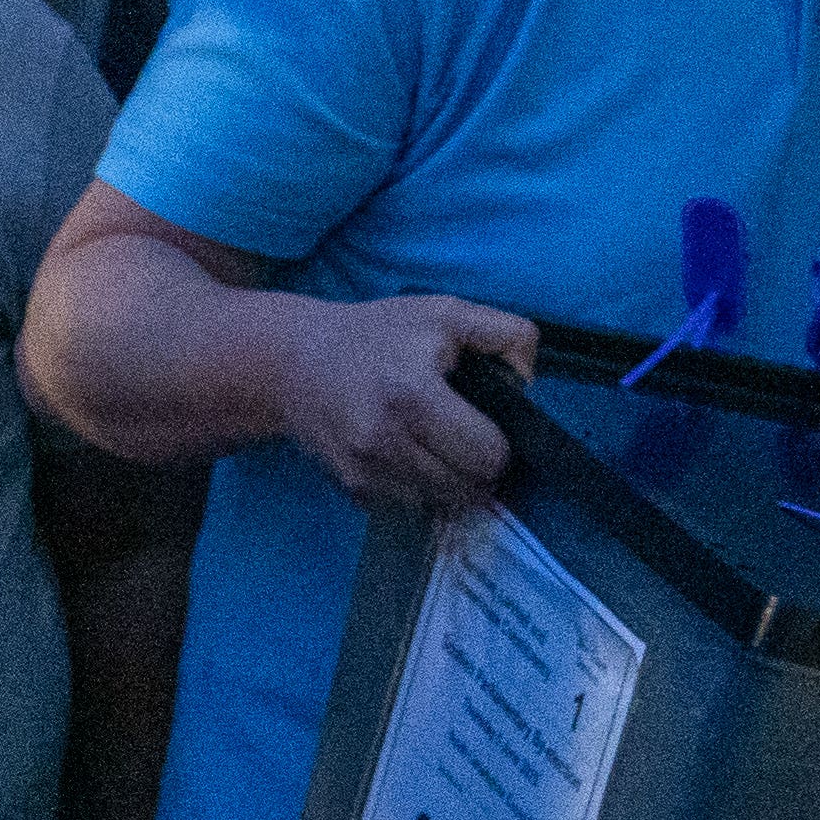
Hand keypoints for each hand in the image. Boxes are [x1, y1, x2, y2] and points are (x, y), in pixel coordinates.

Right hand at [268, 295, 532, 505]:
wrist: (293, 362)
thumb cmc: (377, 333)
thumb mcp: (446, 312)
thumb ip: (505, 334)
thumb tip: (527, 385)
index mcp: (411, 395)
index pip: (486, 455)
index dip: (499, 443)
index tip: (487, 423)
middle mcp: (383, 442)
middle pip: (467, 489)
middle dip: (478, 468)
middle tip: (467, 439)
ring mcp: (364, 472)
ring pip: (441, 504)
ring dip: (450, 483)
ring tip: (438, 447)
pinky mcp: (352, 490)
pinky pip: (409, 507)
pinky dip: (419, 490)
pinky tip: (408, 457)